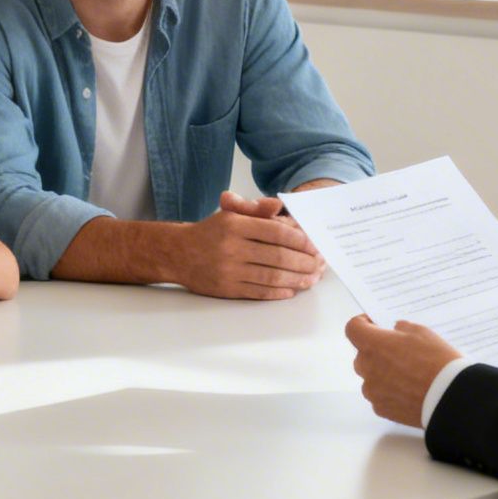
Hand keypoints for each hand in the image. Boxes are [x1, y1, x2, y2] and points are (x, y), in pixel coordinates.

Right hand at [173, 191, 323, 299]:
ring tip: (311, 279)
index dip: (300, 240)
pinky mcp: (227, 289)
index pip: (276, 232)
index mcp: (235, 225)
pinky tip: (291, 290)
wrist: (178, 253)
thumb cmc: (210, 232)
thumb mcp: (230, 214)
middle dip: (304, 262)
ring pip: (271, 277)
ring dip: (296, 279)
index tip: (315, 246)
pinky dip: (277, 292)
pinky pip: (258, 292)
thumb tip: (279, 206)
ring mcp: (229, 270)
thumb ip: (256, 210)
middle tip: (319, 265)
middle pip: (278, 256)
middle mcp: (232, 248)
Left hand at [345, 314, 460, 427]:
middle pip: (362, 354)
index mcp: (374, 345)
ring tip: (407, 374)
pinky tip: (408, 390)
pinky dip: (389, 391)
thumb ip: (403, 329)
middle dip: (376, 351)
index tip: (373, 324)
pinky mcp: (381, 408)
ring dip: (382, 372)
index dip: (362, 324)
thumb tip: (395, 330)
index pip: (353, 328)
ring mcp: (373, 390)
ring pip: (370, 377)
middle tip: (398, 351)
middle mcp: (368, 368)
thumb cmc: (437, 362)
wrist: (450, 398)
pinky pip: (379, 395)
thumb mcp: (423, 333)